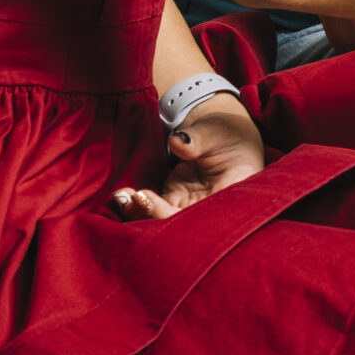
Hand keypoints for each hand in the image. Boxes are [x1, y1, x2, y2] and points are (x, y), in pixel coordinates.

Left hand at [114, 95, 267, 219]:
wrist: (222, 134)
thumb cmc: (226, 132)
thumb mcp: (216, 131)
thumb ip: (198, 139)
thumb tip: (177, 143)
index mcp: (232, 191)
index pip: (202, 214)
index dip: (170, 212)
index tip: (145, 196)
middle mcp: (211, 205)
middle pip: (179, 223)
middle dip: (150, 216)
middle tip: (129, 198)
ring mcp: (191, 205)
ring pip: (164, 220)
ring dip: (140, 213)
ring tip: (122, 196)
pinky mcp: (176, 200)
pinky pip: (155, 210)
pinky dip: (138, 205)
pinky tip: (124, 195)